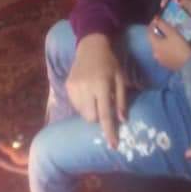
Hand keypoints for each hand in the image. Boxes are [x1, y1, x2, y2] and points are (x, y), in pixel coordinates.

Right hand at [66, 34, 126, 148]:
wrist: (90, 46)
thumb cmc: (109, 62)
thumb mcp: (120, 77)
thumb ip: (121, 99)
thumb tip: (122, 120)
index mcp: (101, 85)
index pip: (105, 114)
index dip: (109, 131)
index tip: (113, 146)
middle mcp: (85, 87)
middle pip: (91, 117)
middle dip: (98, 117)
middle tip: (103, 106)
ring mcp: (74, 87)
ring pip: (82, 113)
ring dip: (90, 111)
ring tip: (95, 98)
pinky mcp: (67, 86)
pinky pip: (75, 105)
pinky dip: (82, 105)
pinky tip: (87, 94)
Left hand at [148, 17, 190, 70]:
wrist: (189, 64)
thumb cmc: (179, 46)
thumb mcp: (171, 32)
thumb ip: (162, 24)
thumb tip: (156, 19)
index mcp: (154, 45)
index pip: (149, 32)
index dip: (152, 24)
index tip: (157, 19)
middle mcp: (155, 53)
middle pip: (153, 40)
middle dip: (157, 32)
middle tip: (164, 26)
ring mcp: (160, 60)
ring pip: (158, 47)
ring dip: (162, 40)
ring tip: (169, 35)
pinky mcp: (166, 64)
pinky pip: (163, 52)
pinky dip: (165, 47)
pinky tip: (172, 45)